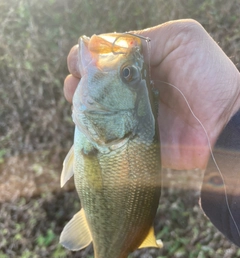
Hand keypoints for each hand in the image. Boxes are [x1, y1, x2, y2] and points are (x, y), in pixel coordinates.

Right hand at [64, 19, 239, 169]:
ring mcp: (128, 115)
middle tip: (77, 86)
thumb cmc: (208, 75)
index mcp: (138, 64)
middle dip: (77, 82)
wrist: (223, 121)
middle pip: (91, 85)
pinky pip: (105, 136)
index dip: (86, 58)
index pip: (102, 58)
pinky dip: (93, 131)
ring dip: (81, 106)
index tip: (80, 63)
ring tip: (82, 104)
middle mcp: (130, 89)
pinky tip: (90, 125)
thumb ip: (144, 39)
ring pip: (93, 110)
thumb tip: (105, 49)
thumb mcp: (181, 38)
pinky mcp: (131, 139)